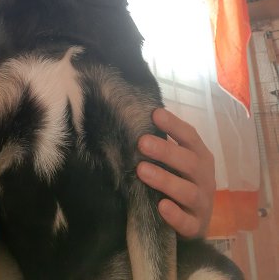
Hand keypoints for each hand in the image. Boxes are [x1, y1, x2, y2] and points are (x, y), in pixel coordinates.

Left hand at [136, 108, 215, 238]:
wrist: (195, 222)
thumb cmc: (180, 181)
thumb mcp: (177, 161)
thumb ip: (162, 144)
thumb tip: (136, 120)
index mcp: (200, 156)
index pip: (190, 137)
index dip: (174, 125)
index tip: (155, 113)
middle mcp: (205, 178)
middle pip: (189, 162)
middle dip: (165, 151)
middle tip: (142, 142)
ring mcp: (202, 203)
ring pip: (188, 192)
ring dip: (165, 180)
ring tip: (142, 170)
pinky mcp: (196, 227)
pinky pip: (187, 222)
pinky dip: (175, 215)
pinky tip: (161, 206)